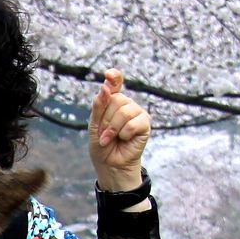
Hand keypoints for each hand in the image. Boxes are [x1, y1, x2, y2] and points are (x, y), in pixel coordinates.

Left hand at [90, 69, 148, 189]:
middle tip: (104, 133)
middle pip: (115, 100)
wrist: (110, 164)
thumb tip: (106, 87)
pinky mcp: (145, 124)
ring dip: (113, 129)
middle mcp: (126, 104)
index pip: (115, 83)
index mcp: (112, 101)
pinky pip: (133, 123)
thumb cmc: (102, 145)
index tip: (109, 74)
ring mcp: (137, 113)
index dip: (114, 77)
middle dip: (105, 120)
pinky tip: (124, 139)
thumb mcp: (94, 125)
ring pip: (124, 112)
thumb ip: (99, 106)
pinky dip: (124, 134)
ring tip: (110, 138)